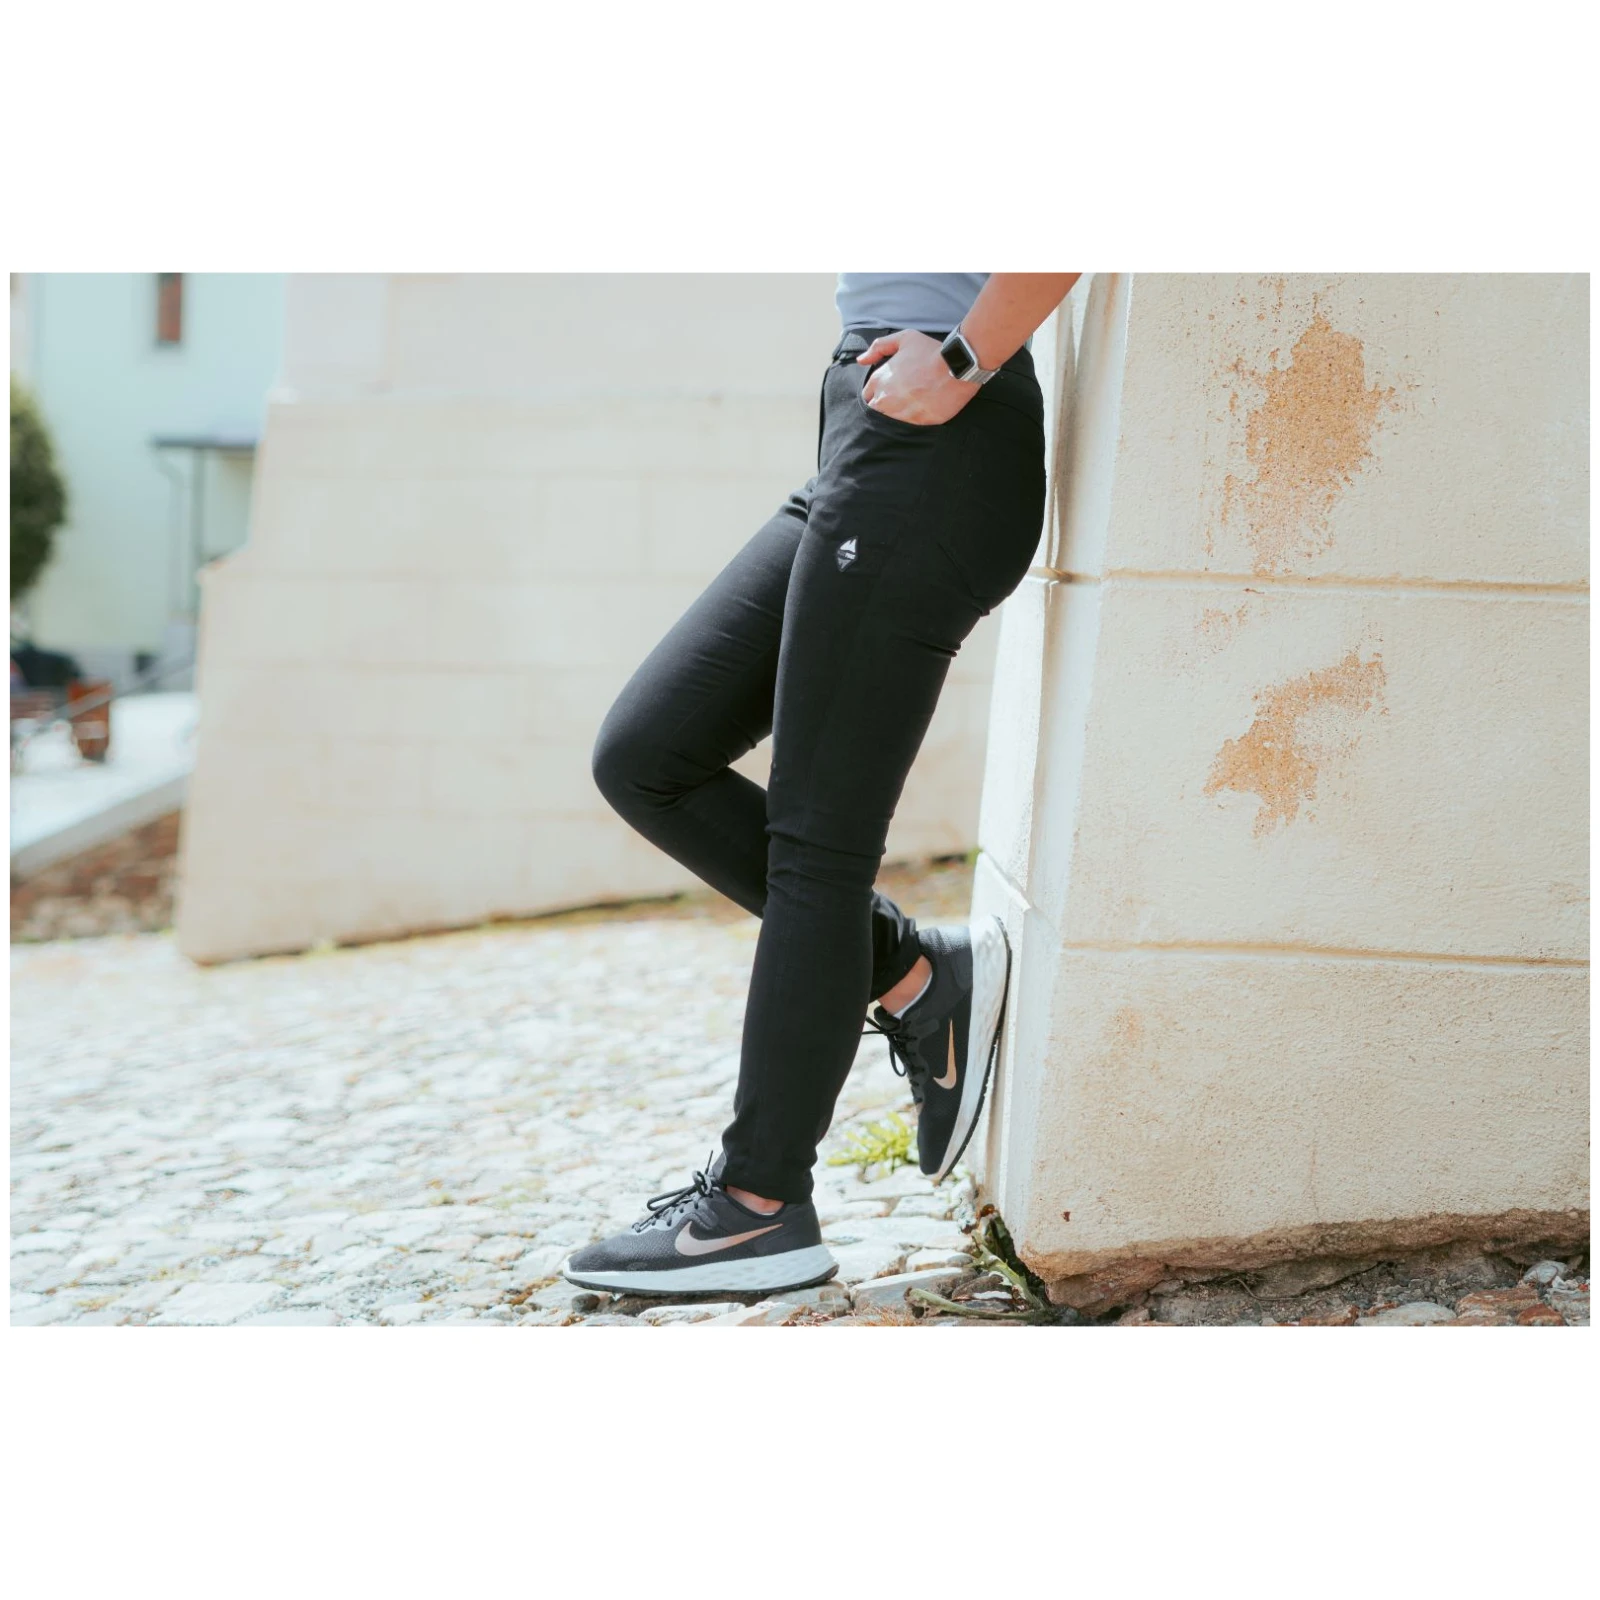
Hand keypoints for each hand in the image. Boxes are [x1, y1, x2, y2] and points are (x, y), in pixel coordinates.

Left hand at [857, 330, 977, 424]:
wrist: (956, 367)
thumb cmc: (930, 352)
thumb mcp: (904, 339)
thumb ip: (879, 347)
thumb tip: (861, 360)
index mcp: (879, 380)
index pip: (867, 395)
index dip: (877, 392)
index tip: (890, 389)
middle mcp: (885, 399)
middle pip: (875, 410)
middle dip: (884, 405)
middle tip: (901, 398)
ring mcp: (899, 413)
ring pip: (889, 420)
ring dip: (897, 414)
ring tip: (912, 404)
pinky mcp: (916, 423)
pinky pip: (906, 427)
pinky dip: (911, 420)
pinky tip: (921, 409)